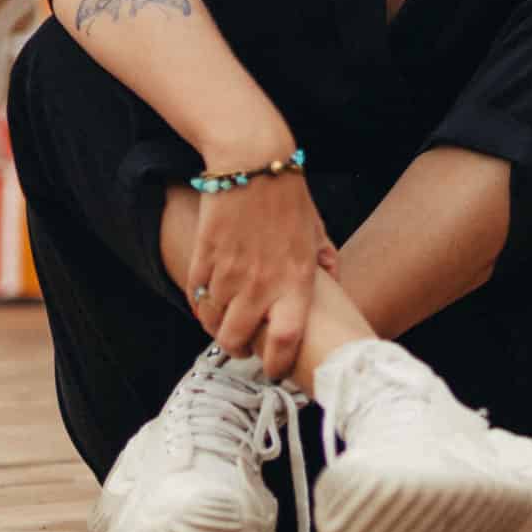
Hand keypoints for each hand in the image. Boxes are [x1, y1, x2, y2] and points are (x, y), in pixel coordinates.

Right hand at [186, 172, 322, 381]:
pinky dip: (200, 305)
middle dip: (237, 350)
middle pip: (238, 339)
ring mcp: (229, 271)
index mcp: (295, 281)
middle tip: (242, 348)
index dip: (277, 364)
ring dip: (217, 327)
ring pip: (213, 320)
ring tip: (225, 324)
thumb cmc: (290, 196)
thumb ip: (325, 260)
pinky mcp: (205, 257)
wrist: (253, 161)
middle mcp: (261, 283)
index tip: (275, 369)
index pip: (285, 340)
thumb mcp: (316, 230)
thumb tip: (334, 280)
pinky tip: (208, 302)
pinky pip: (196, 296)